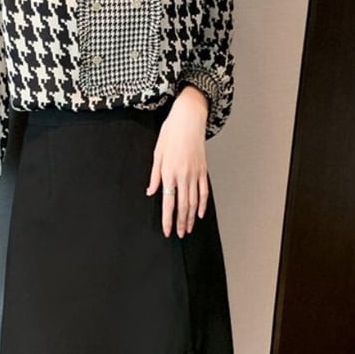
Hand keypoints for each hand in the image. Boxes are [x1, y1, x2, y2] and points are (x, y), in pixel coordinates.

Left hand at [145, 85, 209, 237]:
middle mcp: (183, 175)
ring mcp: (195, 173)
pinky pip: (204, 191)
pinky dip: (203, 204)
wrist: (189, 118)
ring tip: (189, 229)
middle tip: (180, 235)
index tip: (168, 231)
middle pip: (183, 205)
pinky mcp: (203, 169)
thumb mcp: (157, 153)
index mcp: (169, 172)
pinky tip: (200, 213)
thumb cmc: (170, 133)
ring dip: (191, 217)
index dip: (168, 219)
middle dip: (181, 222)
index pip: (168, 202)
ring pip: (194, 201)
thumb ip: (154, 175)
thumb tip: (151, 192)